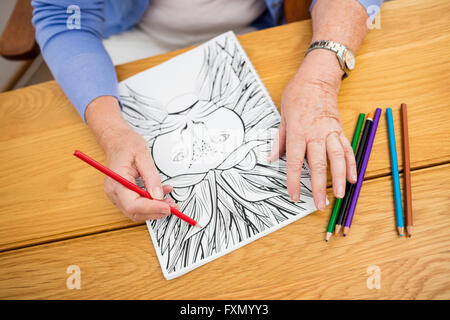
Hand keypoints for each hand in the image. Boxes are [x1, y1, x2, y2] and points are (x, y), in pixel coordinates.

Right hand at [85, 96, 176, 221]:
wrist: (117, 139)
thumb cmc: (127, 144)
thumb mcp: (143, 155)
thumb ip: (151, 177)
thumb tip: (158, 195)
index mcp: (117, 180)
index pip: (133, 204)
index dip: (152, 208)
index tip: (168, 207)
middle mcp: (113, 191)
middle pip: (135, 212)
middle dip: (156, 212)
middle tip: (173, 206)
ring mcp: (116, 194)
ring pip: (136, 212)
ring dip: (155, 210)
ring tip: (170, 201)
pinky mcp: (122, 195)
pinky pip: (137, 205)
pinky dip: (151, 204)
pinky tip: (163, 195)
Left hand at [268, 50, 356, 209]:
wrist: (317, 78)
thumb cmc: (297, 95)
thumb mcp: (281, 116)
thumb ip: (279, 140)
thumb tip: (271, 158)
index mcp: (297, 132)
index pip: (294, 161)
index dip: (294, 181)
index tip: (294, 195)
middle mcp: (315, 134)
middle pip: (317, 164)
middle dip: (319, 186)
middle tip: (320, 203)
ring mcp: (330, 132)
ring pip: (337, 158)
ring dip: (339, 178)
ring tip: (341, 194)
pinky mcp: (340, 129)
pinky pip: (347, 148)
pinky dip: (351, 163)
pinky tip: (353, 177)